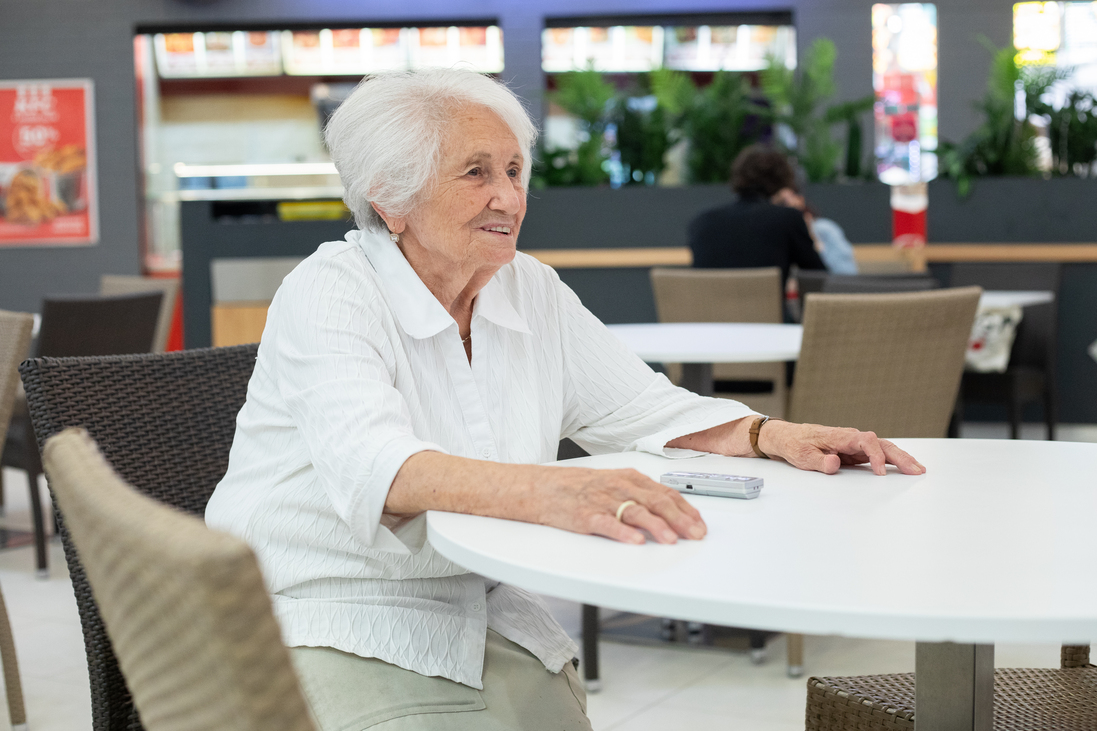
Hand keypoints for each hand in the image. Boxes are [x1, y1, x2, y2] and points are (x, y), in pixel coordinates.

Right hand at [533, 466, 706, 544]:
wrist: (544, 488)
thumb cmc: (580, 487)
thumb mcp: (614, 482)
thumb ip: (640, 494)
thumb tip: (670, 510)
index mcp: (629, 478)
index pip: (665, 493)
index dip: (686, 510)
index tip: (700, 524)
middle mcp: (619, 487)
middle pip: (656, 502)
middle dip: (680, 520)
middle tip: (695, 534)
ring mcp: (603, 501)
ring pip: (636, 512)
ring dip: (657, 526)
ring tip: (671, 539)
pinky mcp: (587, 516)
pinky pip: (608, 524)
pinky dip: (623, 532)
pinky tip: (636, 540)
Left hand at [759, 421, 924, 475]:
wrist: (788, 437)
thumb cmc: (795, 445)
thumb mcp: (801, 455)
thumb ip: (818, 461)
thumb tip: (835, 463)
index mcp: (840, 436)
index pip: (866, 441)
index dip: (876, 456)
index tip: (881, 472)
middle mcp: (851, 437)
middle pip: (881, 443)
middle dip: (900, 456)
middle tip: (916, 470)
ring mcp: (855, 444)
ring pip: (883, 448)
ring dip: (902, 458)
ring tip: (919, 470)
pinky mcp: (855, 452)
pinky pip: (878, 454)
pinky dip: (893, 460)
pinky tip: (906, 467)